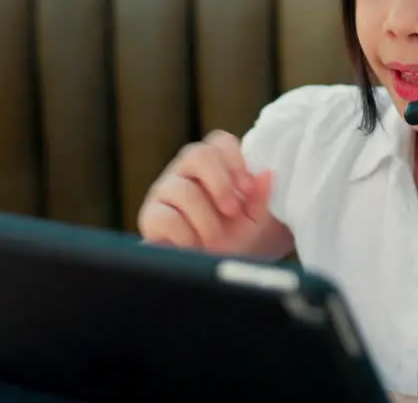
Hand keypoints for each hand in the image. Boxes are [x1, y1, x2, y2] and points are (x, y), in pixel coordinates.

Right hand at [137, 130, 277, 254]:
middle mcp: (187, 172)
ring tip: (215, 238)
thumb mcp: (257, 221)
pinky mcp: (151, 217)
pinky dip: (184, 234)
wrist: (214, 274)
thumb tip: (267, 173)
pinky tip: (193, 245)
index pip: (219, 142)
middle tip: (233, 210)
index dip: (234, 160)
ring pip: (182, 188)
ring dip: (205, 217)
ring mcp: (165, 191)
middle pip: (197, 153)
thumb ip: (262, 198)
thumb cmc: (238, 241)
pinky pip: (163, 216)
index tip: (248, 188)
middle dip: (220, 182)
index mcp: (215, 167)